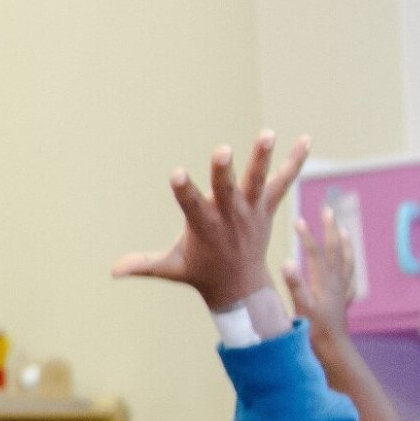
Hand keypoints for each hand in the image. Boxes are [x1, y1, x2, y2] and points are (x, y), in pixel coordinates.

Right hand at [112, 131, 310, 310]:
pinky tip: (306, 140)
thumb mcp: (172, 268)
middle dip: (225, 172)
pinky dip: (295, 162)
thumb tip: (112, 271)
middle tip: (222, 150)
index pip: (191, 206)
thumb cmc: (201, 271)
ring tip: (267, 134)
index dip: (184, 191)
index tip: (177, 174)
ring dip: (263, 159)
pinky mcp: (267, 207)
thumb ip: (144, 265)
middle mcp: (230, 217)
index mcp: (205, 227)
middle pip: (227, 191)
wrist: (241, 286)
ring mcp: (252, 211)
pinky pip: (284, 183)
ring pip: (258, 183)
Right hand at [283, 206, 355, 350]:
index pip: (315, 252)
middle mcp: (337, 282)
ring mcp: (342, 291)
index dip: (307, 235)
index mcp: (324, 281)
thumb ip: (294, 283)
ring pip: (347, 260)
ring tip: (344, 230)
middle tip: (328, 211)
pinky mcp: (344, 301)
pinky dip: (350, 267)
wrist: (333, 350)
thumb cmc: (314, 331)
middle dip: (331, 229)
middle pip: (335, 250)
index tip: (298, 219)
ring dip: (345, 243)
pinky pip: (351, 278)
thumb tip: (287, 260)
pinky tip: (349, 267)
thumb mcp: (301, 307)